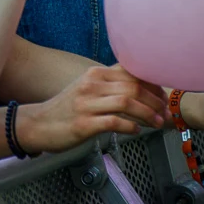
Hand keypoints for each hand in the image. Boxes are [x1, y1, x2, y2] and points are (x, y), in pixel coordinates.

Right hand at [14, 65, 168, 153]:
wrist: (38, 124)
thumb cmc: (66, 110)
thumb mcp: (86, 89)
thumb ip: (109, 86)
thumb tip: (140, 90)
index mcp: (94, 74)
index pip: (131, 72)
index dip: (152, 84)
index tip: (163, 96)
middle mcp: (91, 84)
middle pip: (133, 86)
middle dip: (155, 100)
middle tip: (165, 113)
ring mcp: (87, 104)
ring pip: (127, 102)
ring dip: (148, 114)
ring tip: (157, 123)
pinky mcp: (84, 123)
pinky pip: (114, 121)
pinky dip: (131, 126)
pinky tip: (137, 131)